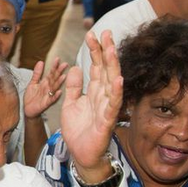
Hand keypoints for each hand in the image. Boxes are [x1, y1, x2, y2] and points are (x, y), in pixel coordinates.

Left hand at [23, 58, 68, 118]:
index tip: (57, 59)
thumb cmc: (31, 97)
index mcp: (45, 83)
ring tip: (64, 76)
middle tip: (65, 64)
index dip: (54, 66)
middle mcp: (48, 88)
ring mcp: (48, 95)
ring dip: (59, 82)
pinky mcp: (46, 103)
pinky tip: (59, 92)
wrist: (27, 110)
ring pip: (55, 88)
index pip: (51, 73)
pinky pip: (51, 99)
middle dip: (59, 72)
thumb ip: (37, 73)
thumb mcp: (33, 83)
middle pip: (55, 79)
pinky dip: (55, 96)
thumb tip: (41, 62)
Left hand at [61, 32, 122, 171]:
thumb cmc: (78, 130)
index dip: (94, 51)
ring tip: (111, 50)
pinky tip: (118, 80)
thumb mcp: (69, 104)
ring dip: (112, 67)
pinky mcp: (107, 121)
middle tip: (106, 33)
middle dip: (105, 52)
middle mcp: (103, 97)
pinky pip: (113, 106)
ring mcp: (106, 108)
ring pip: (112, 84)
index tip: (92, 34)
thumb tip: (75, 67)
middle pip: (106, 70)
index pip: (96, 67)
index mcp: (93, 92)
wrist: (80, 154)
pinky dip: (115, 93)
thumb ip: (73, 87)